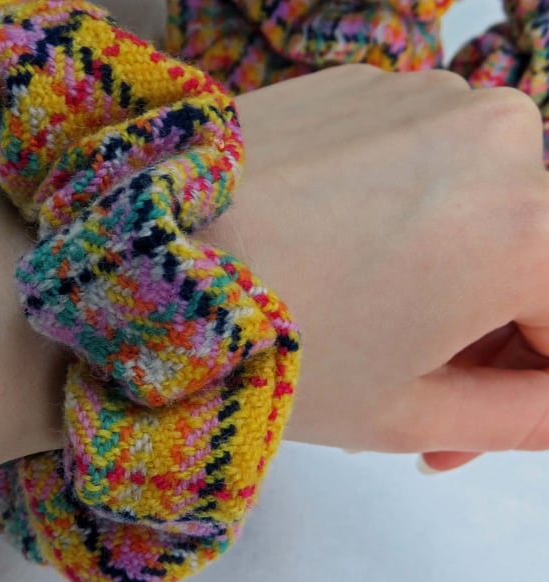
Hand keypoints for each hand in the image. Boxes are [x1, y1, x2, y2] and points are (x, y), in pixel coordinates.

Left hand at [198, 64, 548, 470]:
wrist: (147, 267)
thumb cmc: (273, 353)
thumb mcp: (410, 412)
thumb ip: (520, 415)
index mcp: (528, 225)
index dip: (535, 379)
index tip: (484, 419)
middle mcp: (500, 134)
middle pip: (536, 255)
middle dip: (496, 334)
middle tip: (430, 397)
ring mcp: (425, 96)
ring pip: (482, 204)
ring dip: (452, 273)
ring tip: (372, 329)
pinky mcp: (362, 87)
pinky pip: (419, 163)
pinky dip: (403, 217)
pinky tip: (337, 259)